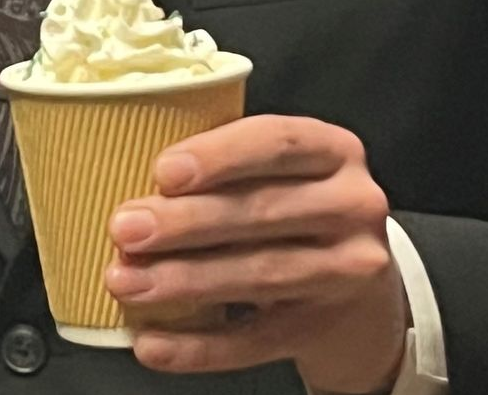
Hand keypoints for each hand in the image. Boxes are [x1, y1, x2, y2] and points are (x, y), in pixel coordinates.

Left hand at [106, 116, 407, 391]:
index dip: (219, 155)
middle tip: (125, 229)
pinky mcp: (322, 328)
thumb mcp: (278, 169)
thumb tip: (131, 177)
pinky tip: (153, 342)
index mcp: (332, 149)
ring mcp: (346, 273)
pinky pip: (254, 341)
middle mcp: (351, 206)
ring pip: (258, 275)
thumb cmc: (294, 205)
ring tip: (126, 281)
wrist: (362, 290)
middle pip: (261, 212)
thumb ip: (223, 164)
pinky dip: (198, 346)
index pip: (277, 141)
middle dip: (185, 222)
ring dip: (183, 281)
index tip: (164, 172)